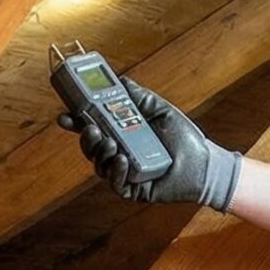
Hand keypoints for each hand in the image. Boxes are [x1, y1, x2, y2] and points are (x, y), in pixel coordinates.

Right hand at [52, 73, 241, 209]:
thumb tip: (120, 80)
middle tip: (89, 127)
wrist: (204, 163)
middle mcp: (119, 152)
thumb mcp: (159, 110)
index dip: (76, 121)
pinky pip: (115, 183)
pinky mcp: (133, 190)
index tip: (65, 114)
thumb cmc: (183, 138)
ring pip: (99, 164)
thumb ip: (139, 96)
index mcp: (122, 133)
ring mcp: (124, 172)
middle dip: (85, 136)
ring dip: (99, 152)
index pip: (92, 126)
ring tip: (110, 141)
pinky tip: (121, 160)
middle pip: (90, 146)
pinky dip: (114, 171)